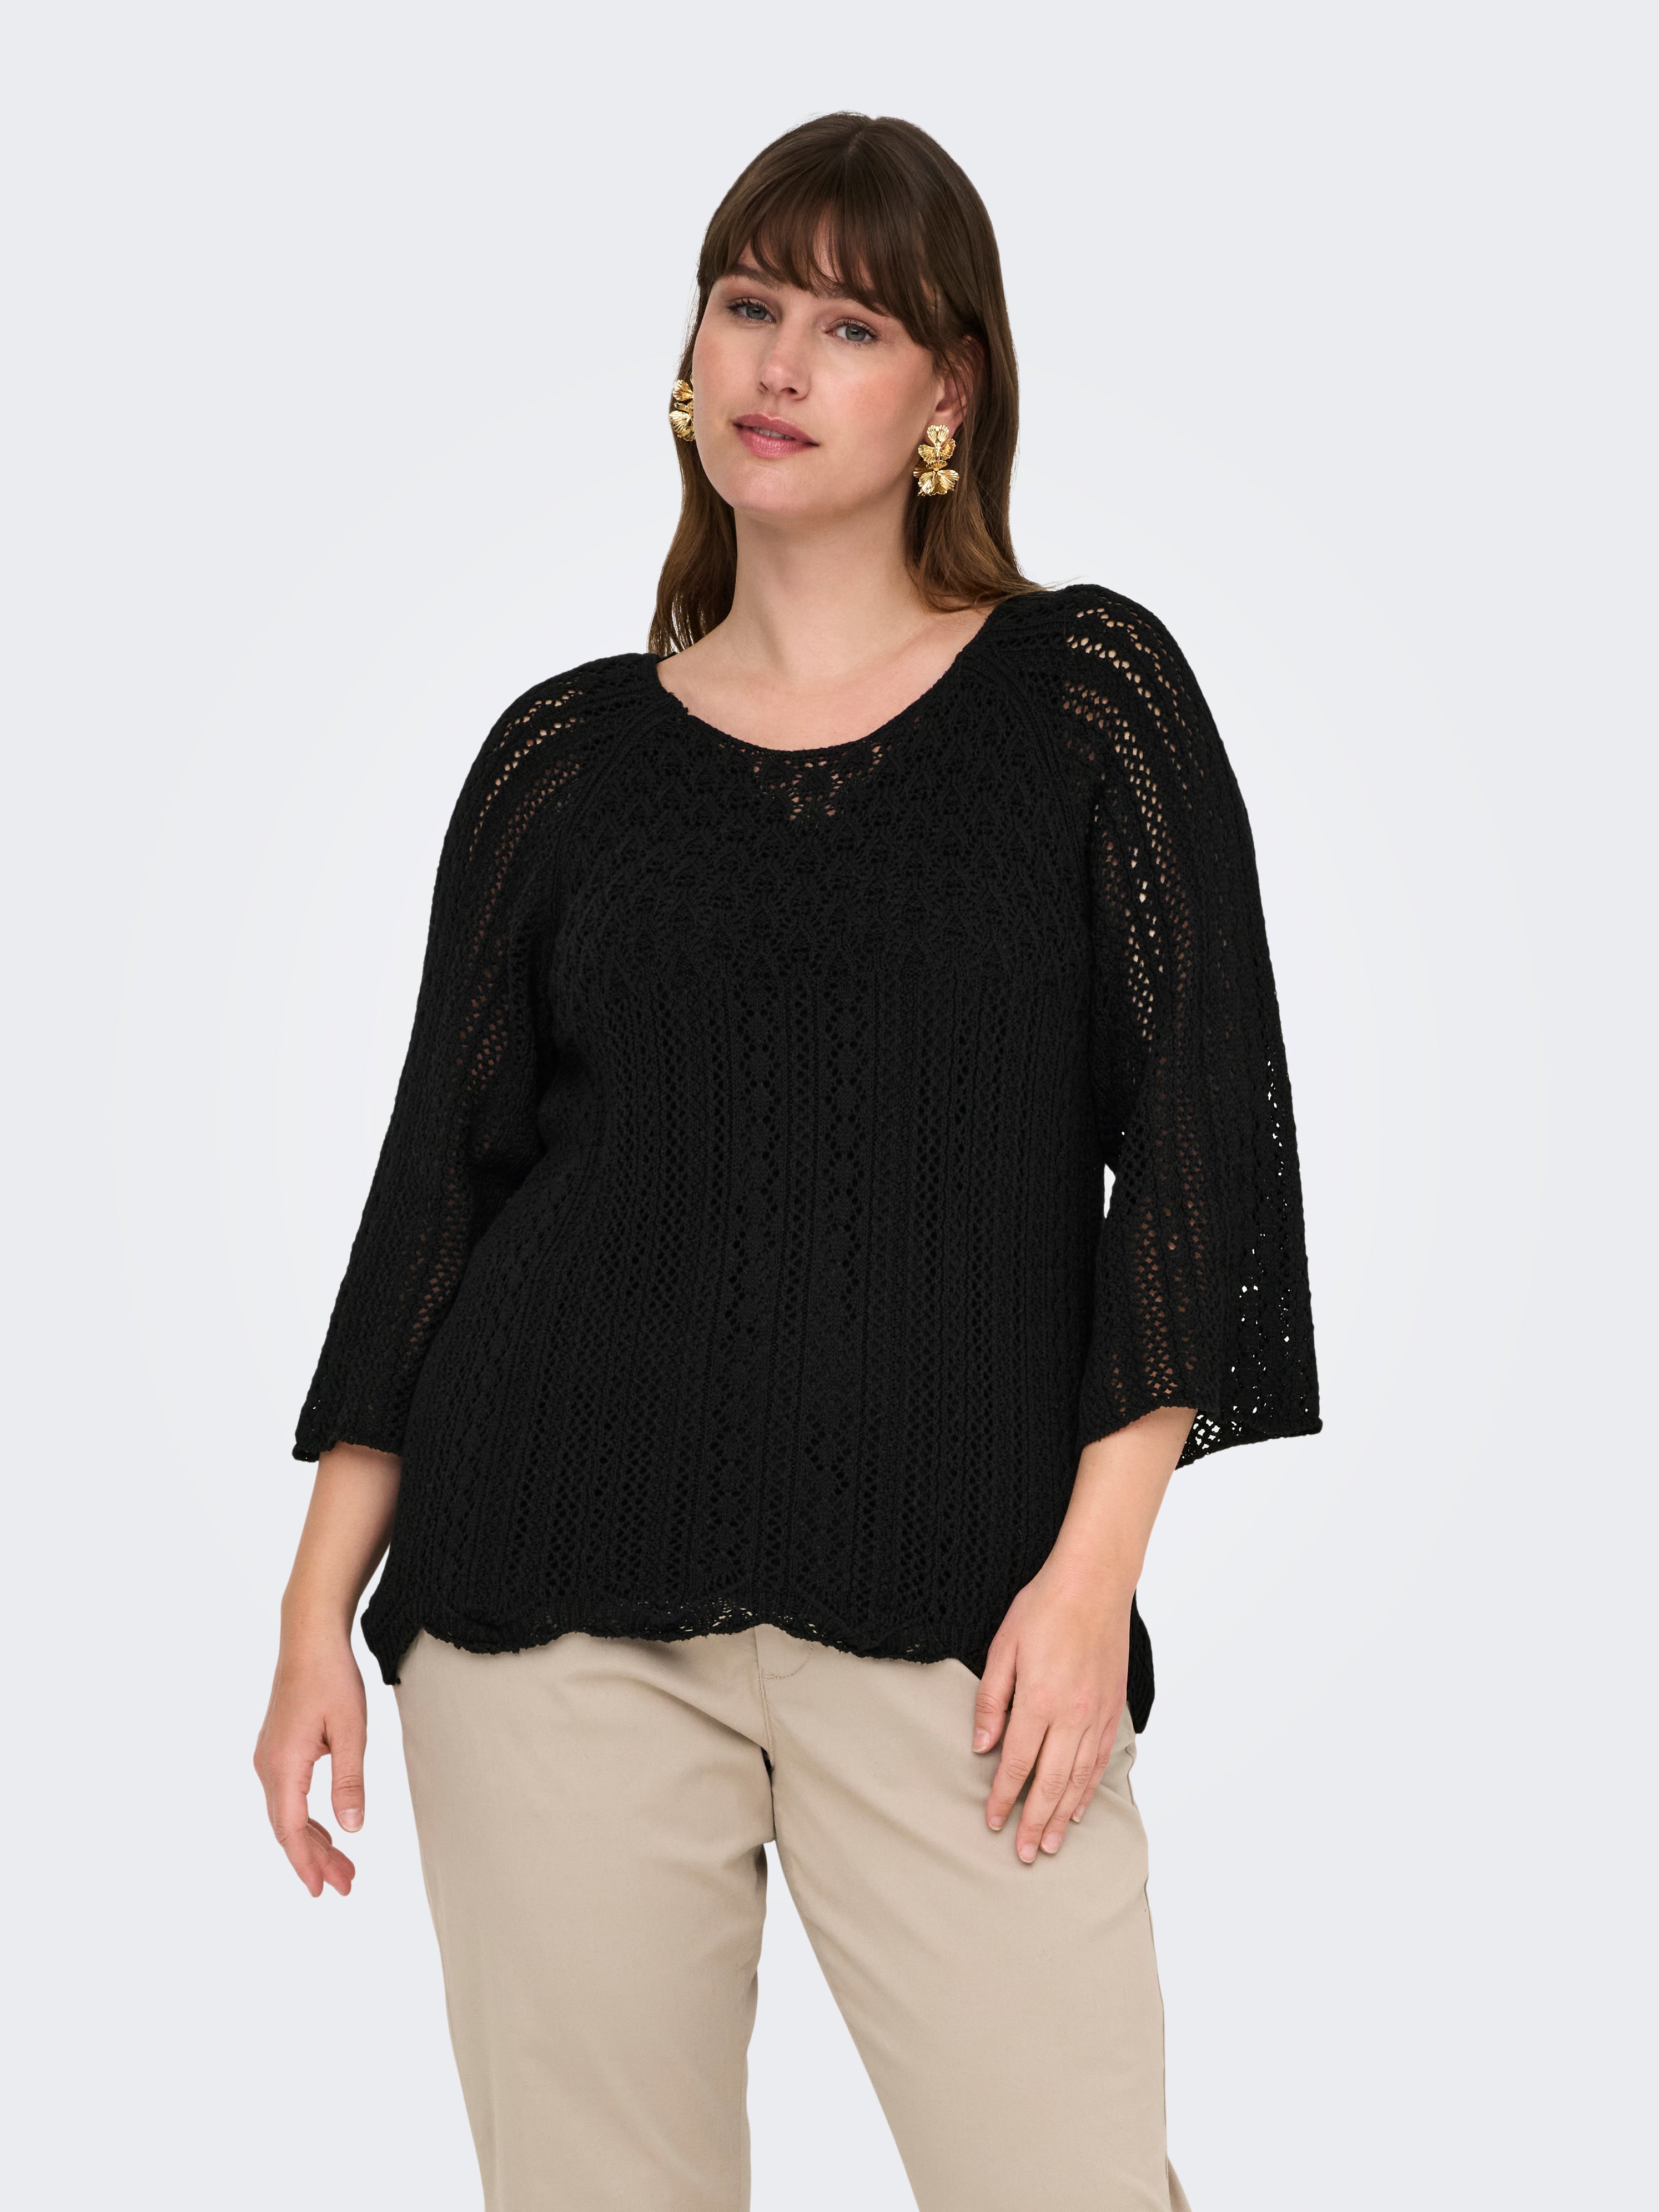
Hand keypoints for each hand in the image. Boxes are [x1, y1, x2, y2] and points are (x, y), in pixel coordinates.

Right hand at [253, 1625, 368, 1896]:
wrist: (310, 1638)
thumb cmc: (332, 1678)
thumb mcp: (350, 1730)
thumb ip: (348, 1781)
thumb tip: (353, 1829)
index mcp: (283, 1765)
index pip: (291, 1830)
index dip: (306, 1863)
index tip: (322, 1890)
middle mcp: (268, 1766)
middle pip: (288, 1828)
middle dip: (315, 1859)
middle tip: (345, 1885)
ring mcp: (269, 1758)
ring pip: (287, 1815)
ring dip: (313, 1841)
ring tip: (343, 1867)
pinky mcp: (276, 1750)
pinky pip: (288, 1798)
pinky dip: (306, 1819)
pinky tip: (328, 1831)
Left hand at [972, 1558, 1131, 1862]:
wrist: (1095, 1583)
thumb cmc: (1044, 1608)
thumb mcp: (1003, 1647)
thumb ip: (991, 1700)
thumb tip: (981, 1744)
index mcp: (1040, 1701)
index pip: (1017, 1764)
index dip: (1004, 1798)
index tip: (994, 1822)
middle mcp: (1073, 1715)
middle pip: (1051, 1783)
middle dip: (1035, 1821)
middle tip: (1024, 1853)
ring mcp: (1097, 1714)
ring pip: (1080, 1779)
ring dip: (1064, 1815)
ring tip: (1051, 1844)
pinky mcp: (1113, 1708)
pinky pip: (1101, 1759)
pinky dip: (1090, 1788)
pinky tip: (1080, 1806)